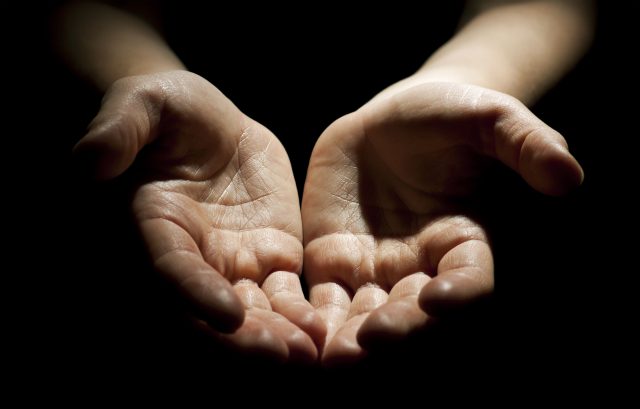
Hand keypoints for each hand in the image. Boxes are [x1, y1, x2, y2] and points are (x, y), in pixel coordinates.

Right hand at [74, 71, 324, 361]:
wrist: (209, 124)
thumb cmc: (166, 110)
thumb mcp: (143, 103)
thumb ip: (119, 128)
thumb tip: (89, 160)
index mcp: (152, 225)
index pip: (170, 269)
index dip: (195, 293)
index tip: (226, 314)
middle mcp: (189, 258)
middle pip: (209, 311)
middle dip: (241, 338)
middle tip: (279, 356)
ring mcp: (231, 263)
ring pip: (251, 312)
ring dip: (276, 336)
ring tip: (310, 352)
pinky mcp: (269, 258)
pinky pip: (284, 294)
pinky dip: (300, 315)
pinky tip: (324, 331)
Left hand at [302, 81, 582, 363]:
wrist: (393, 120)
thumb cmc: (450, 114)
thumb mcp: (490, 117)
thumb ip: (526, 143)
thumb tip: (570, 176)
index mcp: (466, 241)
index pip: (469, 281)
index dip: (459, 294)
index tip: (438, 299)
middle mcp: (422, 268)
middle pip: (414, 312)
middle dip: (396, 330)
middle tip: (371, 343)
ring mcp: (375, 269)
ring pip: (364, 315)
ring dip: (348, 339)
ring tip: (330, 359)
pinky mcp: (332, 261)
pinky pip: (322, 297)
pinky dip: (310, 317)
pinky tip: (294, 331)